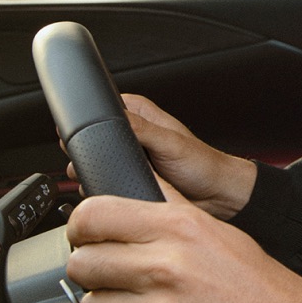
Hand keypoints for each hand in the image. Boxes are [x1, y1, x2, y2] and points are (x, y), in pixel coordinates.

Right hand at [65, 94, 255, 219]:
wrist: (216, 194)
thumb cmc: (203, 164)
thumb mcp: (171, 143)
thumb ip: (142, 130)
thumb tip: (115, 119)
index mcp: (139, 113)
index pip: (101, 107)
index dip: (88, 122)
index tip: (85, 137)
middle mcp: (131, 131)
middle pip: (93, 137)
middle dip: (88, 152)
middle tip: (94, 163)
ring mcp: (129, 155)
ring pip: (97, 160)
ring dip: (94, 172)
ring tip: (106, 178)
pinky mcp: (129, 175)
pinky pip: (106, 179)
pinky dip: (105, 185)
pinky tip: (112, 190)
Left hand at [66, 180, 301, 302]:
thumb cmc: (254, 283)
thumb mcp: (216, 231)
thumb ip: (171, 207)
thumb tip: (133, 184)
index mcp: (181, 224)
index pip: (95, 213)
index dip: (84, 224)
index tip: (90, 233)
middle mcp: (167, 261)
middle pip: (83, 259)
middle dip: (91, 267)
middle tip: (109, 270)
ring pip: (90, 302)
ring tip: (131, 298)